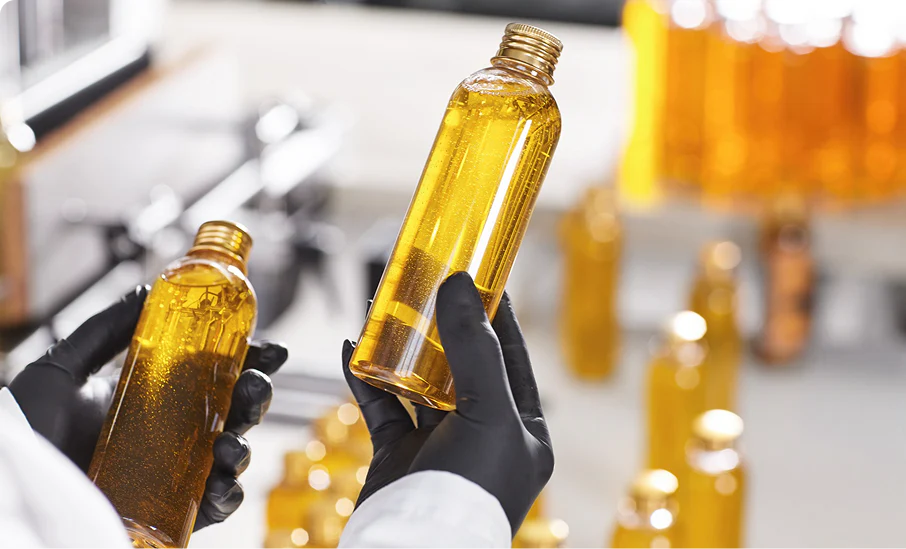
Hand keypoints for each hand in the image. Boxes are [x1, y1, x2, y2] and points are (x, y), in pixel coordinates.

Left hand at [9, 286, 287, 529]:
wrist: (10, 482)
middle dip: (257, 395)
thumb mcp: (61, 370)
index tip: (269, 347)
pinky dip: (228, 494)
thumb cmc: (27, 431)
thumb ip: (104, 329)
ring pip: (231, 455)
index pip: (214, 375)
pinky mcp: (170, 510)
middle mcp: (171, 434)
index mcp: (155, 398)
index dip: (247, 360)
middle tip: (257, 383)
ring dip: (246, 445)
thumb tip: (149, 288)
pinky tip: (221, 481)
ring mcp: (174, 473)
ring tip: (231, 441)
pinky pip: (214, 505)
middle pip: (232, 411)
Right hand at [343, 272, 553, 534]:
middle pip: (463, 368)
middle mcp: (484, 436)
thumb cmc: (468, 491)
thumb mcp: (487, 413)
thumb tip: (461, 283)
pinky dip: (366, 379)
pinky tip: (352, 350)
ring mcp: (440, 447)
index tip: (482, 278)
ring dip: (401, 350)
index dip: (498, 317)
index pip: (513, 359)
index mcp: (522, 431)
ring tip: (387, 312)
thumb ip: (474, 348)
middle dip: (443, 328)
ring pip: (420, 385)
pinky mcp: (399, 458)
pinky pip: (381, 409)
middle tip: (427, 288)